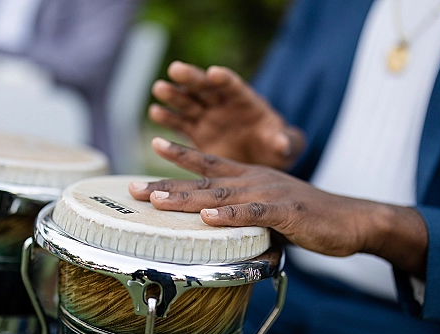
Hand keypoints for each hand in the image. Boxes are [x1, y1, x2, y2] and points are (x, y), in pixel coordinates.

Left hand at [129, 138, 427, 276]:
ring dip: (188, 197)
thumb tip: (220, 232)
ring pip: (221, 194)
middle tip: (134, 187)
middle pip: (204, 179)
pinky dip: (231, 216)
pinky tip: (209, 218)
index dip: (180, 155)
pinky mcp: (286, 212)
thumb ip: (244, 217)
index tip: (154, 147)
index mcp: (250, 177)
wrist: (351, 219)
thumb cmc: (308, 216)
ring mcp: (269, 194)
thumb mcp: (270, 211)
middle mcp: (254, 180)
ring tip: (157, 198)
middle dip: (167, 183)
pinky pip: (254, 214)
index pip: (209, 162)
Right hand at [149, 61, 305, 169]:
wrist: (260, 159)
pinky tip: (156, 111)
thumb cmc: (275, 147)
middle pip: (206, 87)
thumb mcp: (284, 146)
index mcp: (246, 101)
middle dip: (192, 78)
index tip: (214, 74)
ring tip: (160, 88)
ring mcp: (208, 116)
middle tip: (176, 69)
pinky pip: (180, 123)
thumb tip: (283, 143)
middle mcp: (223, 104)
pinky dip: (168, 117)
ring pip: (189, 102)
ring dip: (174, 95)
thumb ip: (283, 142)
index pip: (234, 86)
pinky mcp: (196, 132)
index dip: (224, 79)